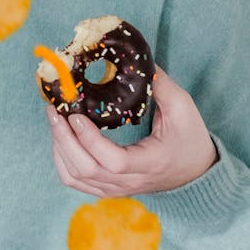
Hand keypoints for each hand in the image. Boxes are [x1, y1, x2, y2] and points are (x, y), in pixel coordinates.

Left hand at [47, 66, 217, 196]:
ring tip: (55, 119)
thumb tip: (138, 61)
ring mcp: (116, 188)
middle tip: (55, 111)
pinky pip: (74, 181)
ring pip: (75, 177)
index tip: (77, 115)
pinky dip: (61, 160)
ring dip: (59, 147)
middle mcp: (130, 181)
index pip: (113, 162)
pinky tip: (60, 137)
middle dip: (64, 139)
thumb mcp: (183, 108)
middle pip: (86, 170)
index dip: (90, 140)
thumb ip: (161, 86)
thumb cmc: (189, 137)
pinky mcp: (107, 188)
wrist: (194, 171)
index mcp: (151, 162)